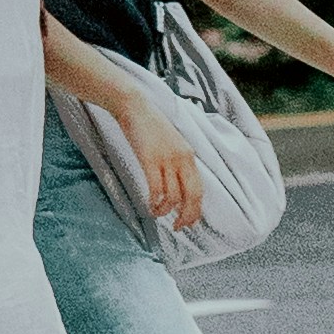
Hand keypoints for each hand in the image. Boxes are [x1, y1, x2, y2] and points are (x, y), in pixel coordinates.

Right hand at [123, 93, 208, 232]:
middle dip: (186, 216)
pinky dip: (154, 202)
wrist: (135, 106)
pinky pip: (156, 189)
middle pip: (191, 196)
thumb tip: (177, 184)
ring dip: (165, 211)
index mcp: (189, 155)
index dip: (196, 209)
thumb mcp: (172, 142)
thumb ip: (177, 161)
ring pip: (173, 196)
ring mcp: (166, 159)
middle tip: (178, 227)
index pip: (199, 189)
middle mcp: (182, 158)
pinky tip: (149, 205)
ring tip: (156, 213)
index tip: (190, 222)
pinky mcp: (149, 159)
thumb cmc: (150, 125)